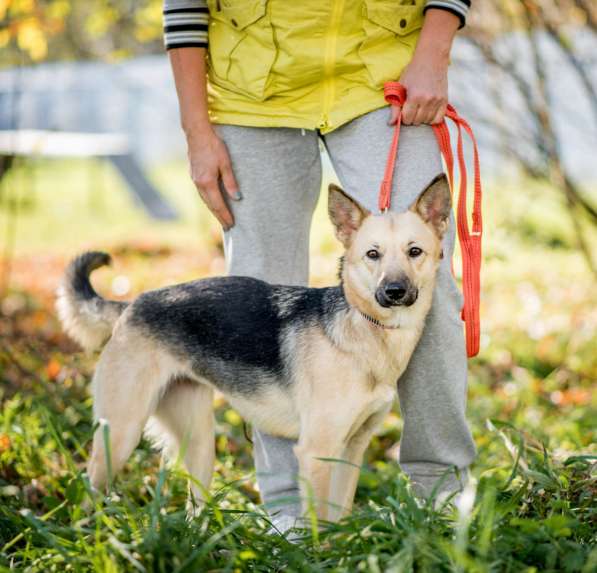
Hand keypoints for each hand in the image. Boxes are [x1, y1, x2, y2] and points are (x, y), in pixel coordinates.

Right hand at [186, 126, 240, 230]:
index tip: (232, 224)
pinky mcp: (194, 175)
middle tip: (228, 227)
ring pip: (205, 200)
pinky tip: (213, 203)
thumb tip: (237, 198)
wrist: (197, 133)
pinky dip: (209, 201)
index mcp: (207, 183)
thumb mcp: (226, 163)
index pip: (218, 204)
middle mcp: (199, 184)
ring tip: (221, 218)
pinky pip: (202, 194)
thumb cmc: (214, 146)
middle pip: (210, 206)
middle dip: (219, 217)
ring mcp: (195, 180)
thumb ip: (230, 182)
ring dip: (213, 210)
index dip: (225, 215)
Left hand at [388, 8, 459, 126]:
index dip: (403, 116)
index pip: (407, 119)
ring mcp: (437, 101)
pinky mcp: (445, 100)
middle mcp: (427, 100)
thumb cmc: (413, 72)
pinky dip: (432, 119)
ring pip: (427, 121)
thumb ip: (395, 107)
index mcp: (414, 97)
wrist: (432, 58)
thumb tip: (390, 124)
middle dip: (411, 117)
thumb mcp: (400, 87)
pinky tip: (428, 111)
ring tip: (419, 108)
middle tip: (411, 107)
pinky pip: (438, 119)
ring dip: (421, 118)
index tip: (404, 109)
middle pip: (416, 122)